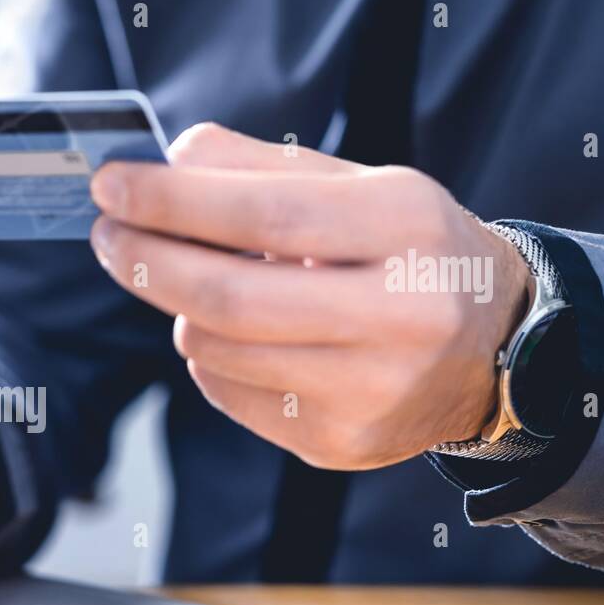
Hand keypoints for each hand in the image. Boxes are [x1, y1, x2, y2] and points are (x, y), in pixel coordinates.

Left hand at [89, 123, 530, 469]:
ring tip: (200, 283)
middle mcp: (399, 317)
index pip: (264, 214)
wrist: (495, 351)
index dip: (172, 201)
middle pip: (229, 298)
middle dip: (148, 263)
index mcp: (406, 230)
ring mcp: (370, 393)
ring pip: (217, 351)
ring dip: (182, 310)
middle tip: (108, 238)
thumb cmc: (410, 252)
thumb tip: (171, 159)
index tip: (110, 185)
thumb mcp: (362, 187)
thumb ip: (264, 167)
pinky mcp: (339, 444)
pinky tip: (240, 336)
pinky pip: (228, 395)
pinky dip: (210, 357)